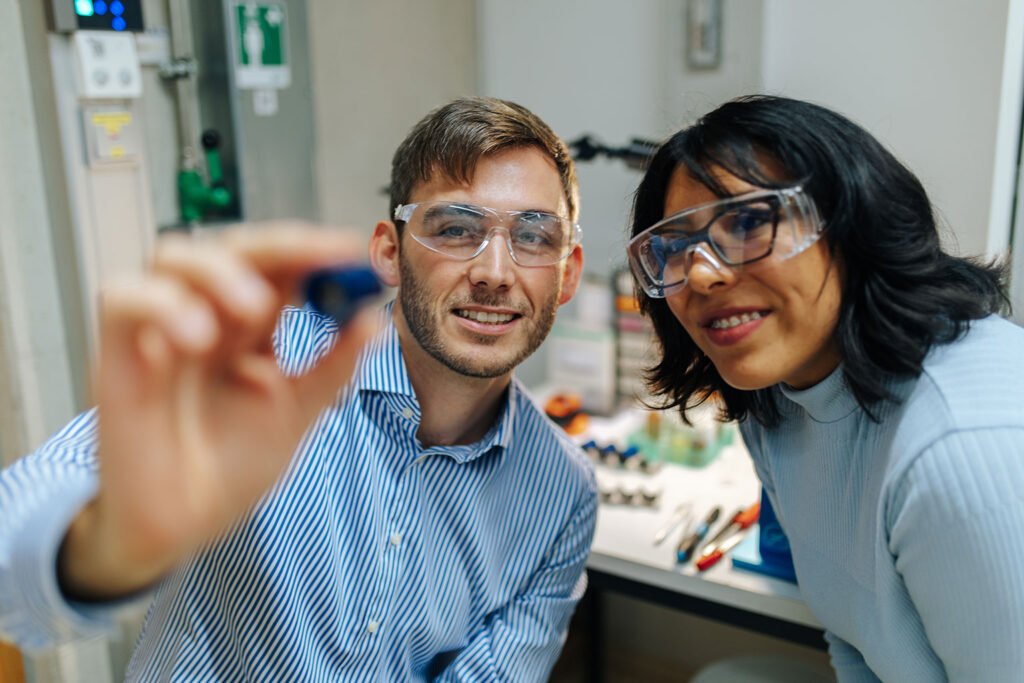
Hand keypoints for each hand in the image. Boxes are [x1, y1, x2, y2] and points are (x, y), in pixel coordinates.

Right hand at [59, 223, 377, 598]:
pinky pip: (122, 297)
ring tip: (253, 307)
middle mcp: (206, 317)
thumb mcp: (296, 415)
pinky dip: (161, 302)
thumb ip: (332, 368)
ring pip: (175, 256)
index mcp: (251, 328)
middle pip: (234, 248)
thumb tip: (374, 320)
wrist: (183, 527)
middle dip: (280, 246)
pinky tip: (196, 336)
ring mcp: (161, 330)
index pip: (280, 267)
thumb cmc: (232, 469)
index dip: (314, 250)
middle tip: (320, 256)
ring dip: (219, 269)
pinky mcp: (117, 352)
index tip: (353, 251)